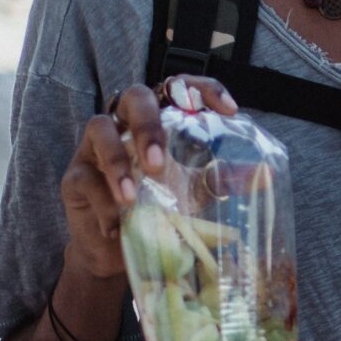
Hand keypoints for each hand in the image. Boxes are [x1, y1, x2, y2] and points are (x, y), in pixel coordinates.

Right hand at [59, 76, 236, 281]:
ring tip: (133, 196)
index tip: (229, 109)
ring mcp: (95, 146)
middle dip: (148, 124)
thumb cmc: (159, 212)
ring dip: (117, 161)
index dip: (202, 89)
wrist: (118, 253)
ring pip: (100, 126)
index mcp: (158, 120)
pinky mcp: (74, 176)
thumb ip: (221, 181)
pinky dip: (103, 201)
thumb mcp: (194, 197)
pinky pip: (84, 177)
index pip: (178, 87)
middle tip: (159, 163)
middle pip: (133, 96)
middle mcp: (125, 123)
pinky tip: (117, 223)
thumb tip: (265, 175)